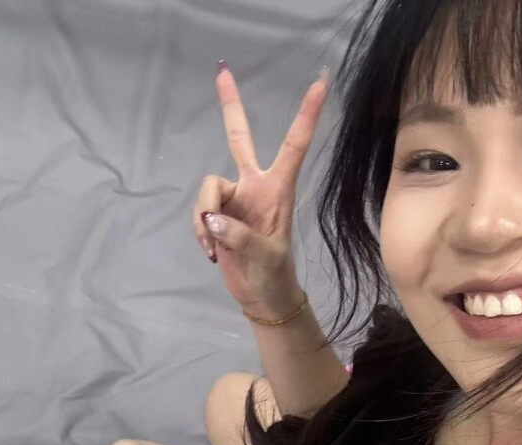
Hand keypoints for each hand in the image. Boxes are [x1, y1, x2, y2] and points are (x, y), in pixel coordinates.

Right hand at [192, 63, 328, 317]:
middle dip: (230, 107)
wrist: (261, 296)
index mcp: (278, 188)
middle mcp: (254, 186)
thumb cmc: (274, 275)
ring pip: (208, 188)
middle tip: (222, 72)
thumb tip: (213, 220)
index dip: (306, 114)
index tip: (322, 82)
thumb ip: (240, 236)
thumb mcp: (265, 257)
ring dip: (203, 217)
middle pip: (238, 138)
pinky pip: (199, 212)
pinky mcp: (217, 216)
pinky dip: (199, 231)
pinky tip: (211, 252)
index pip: (293, 145)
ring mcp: (234, 199)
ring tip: (213, 245)